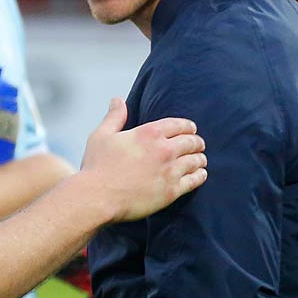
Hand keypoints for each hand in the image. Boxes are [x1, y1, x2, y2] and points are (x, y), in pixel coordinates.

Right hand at [77, 98, 206, 221]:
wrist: (97, 197)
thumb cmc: (97, 167)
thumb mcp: (102, 135)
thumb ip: (114, 117)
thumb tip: (117, 100)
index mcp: (149, 133)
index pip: (179, 124)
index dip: (188, 126)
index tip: (191, 129)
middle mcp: (164, 150)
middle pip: (192, 142)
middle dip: (197, 142)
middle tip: (199, 145)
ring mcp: (170, 171)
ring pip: (196, 160)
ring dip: (200, 158)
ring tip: (201, 160)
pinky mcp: (171, 191)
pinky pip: (194, 180)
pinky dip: (200, 175)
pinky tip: (200, 174)